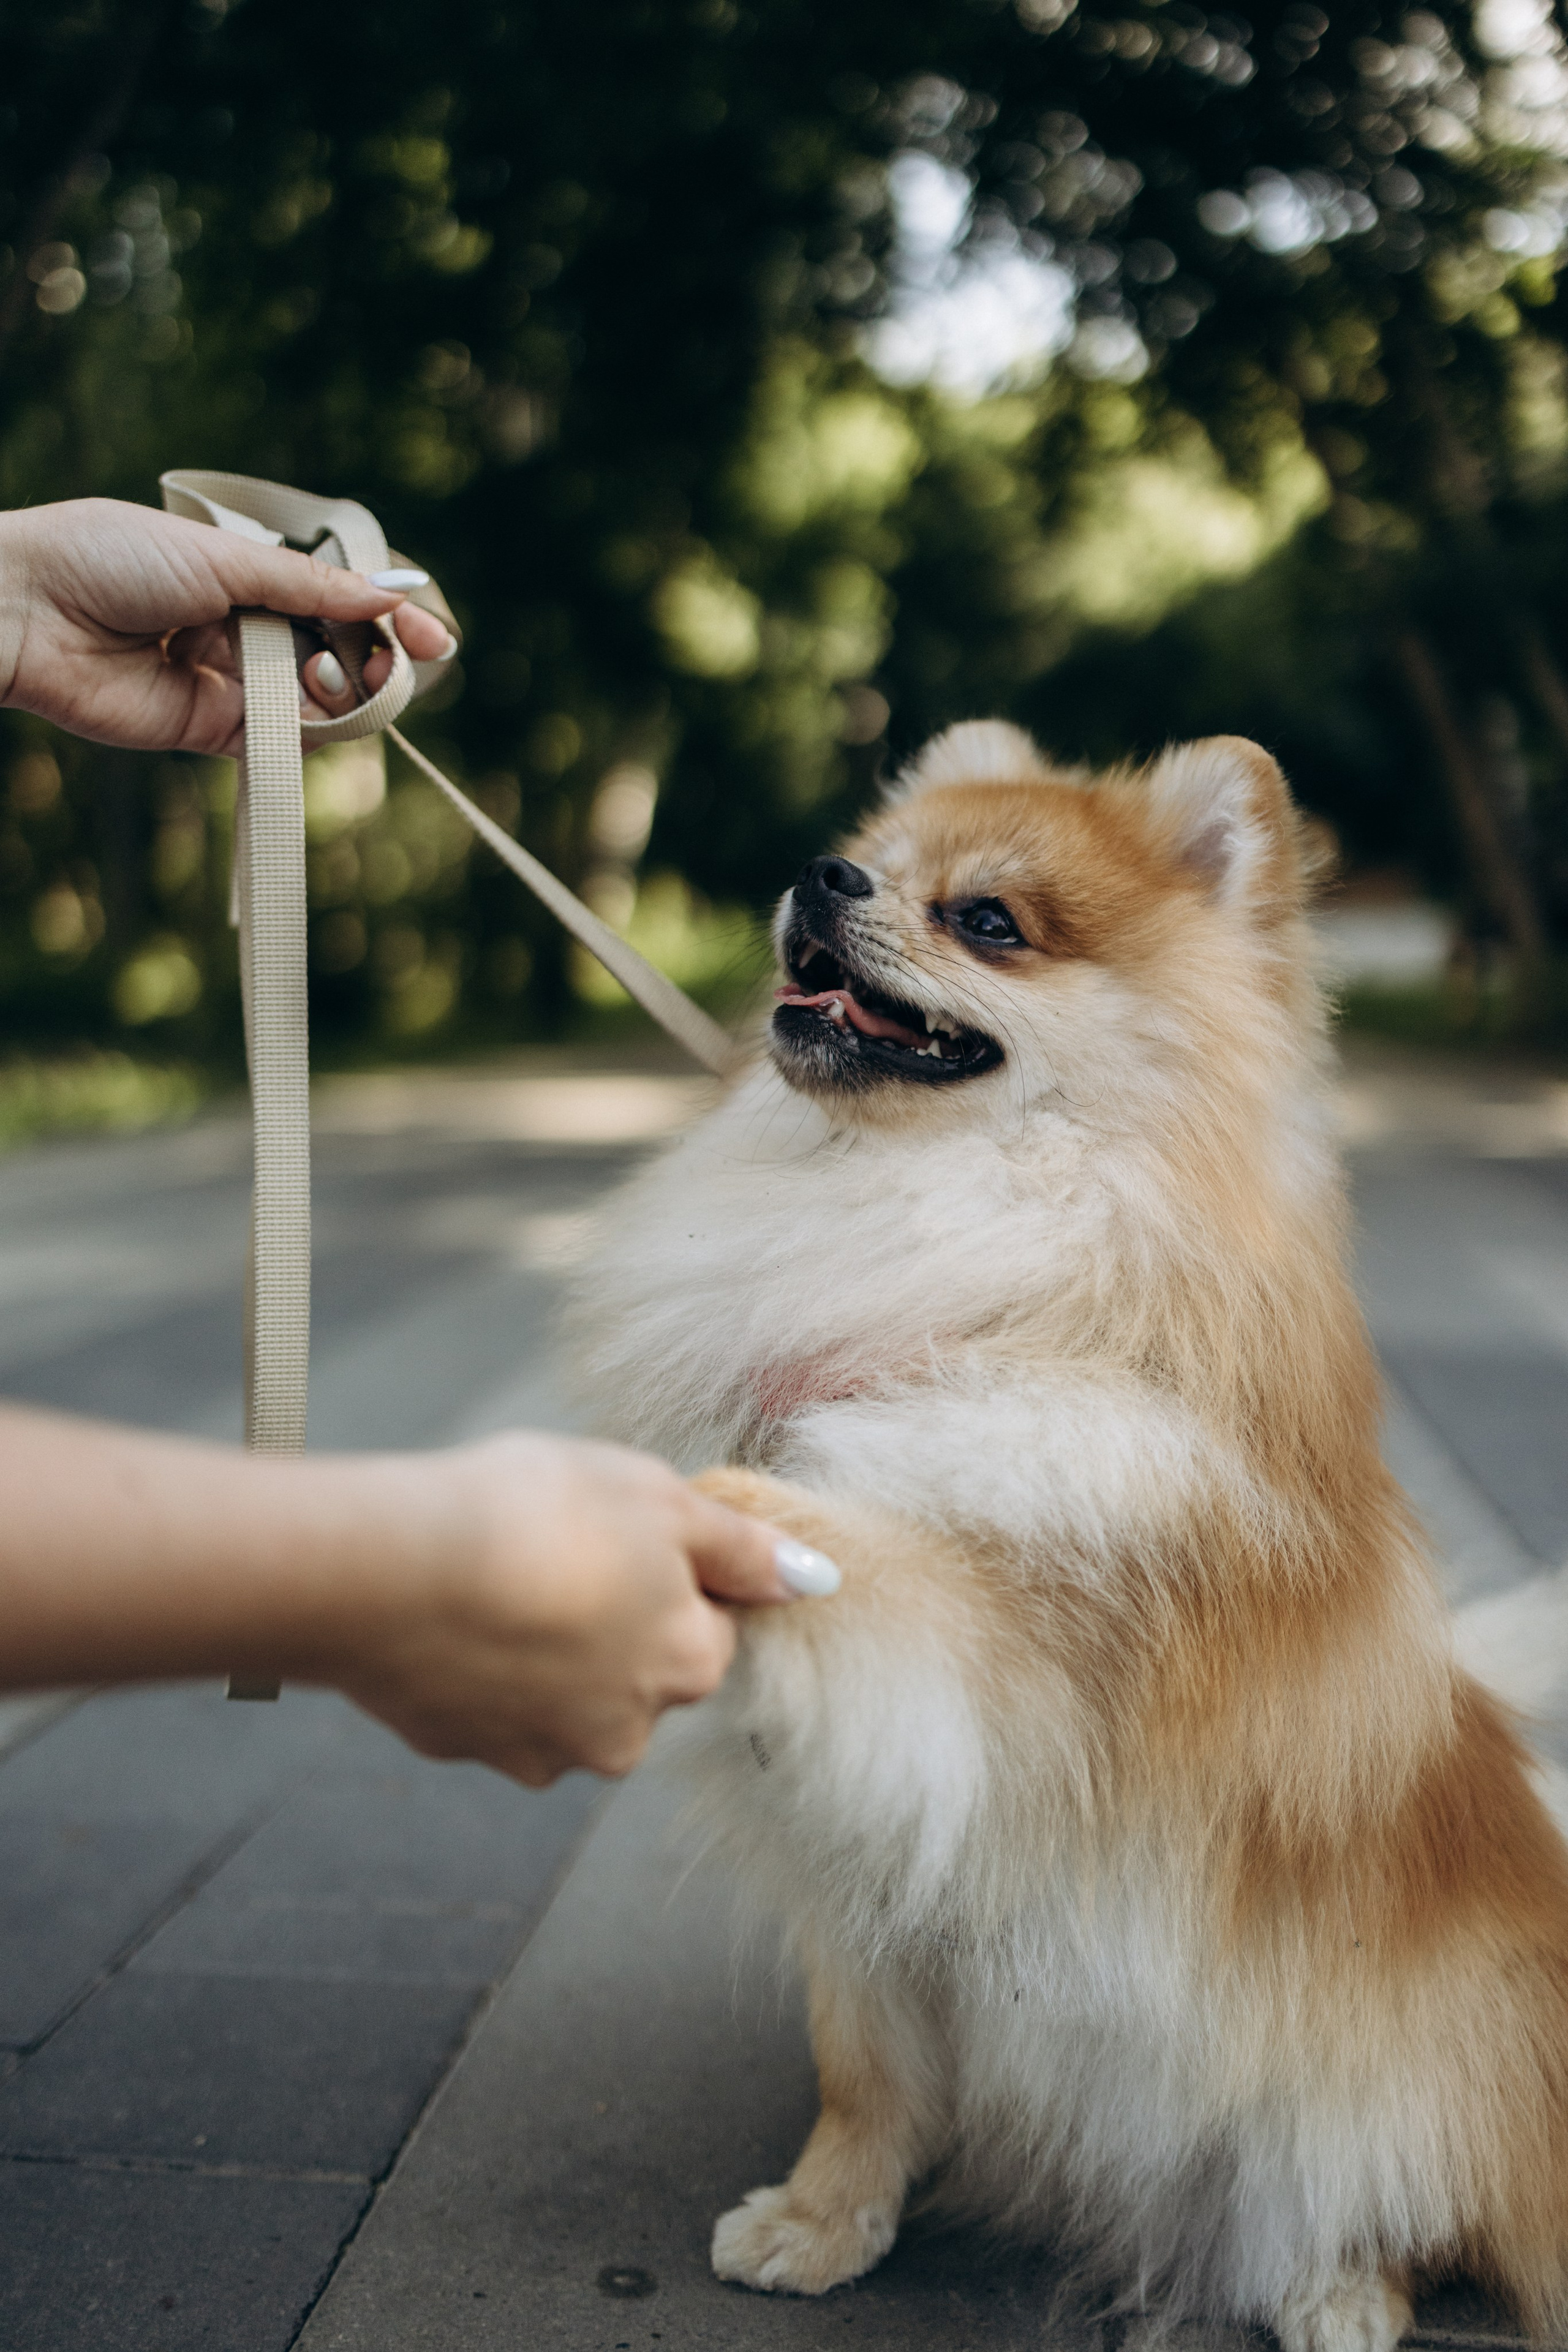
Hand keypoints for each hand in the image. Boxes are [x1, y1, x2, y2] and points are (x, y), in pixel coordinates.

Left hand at [0, 496, 451, 755]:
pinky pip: (275, 741)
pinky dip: (305, 734)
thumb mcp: (221, 559)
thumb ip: (308, 588)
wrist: (28, 610)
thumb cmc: (109, 558)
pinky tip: (315, 715)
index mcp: (243, 574)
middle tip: (387, 665)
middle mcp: (240, 629)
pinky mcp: (207, 731)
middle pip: (334, 655)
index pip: (336, 601)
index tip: (437, 638)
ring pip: (313, 702)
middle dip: (371, 661)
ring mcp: (227, 682)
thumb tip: (388, 594)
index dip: (388, 620)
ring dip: (338, 695)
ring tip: (330, 681)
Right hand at [322, 1434, 824, 1785]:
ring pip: (560, 1695)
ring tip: (492, 1578)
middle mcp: (625, 1732)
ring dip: (538, 1648)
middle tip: (552, 1549)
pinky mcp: (461, 1750)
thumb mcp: (661, 1499)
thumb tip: (814, 1580)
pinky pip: (485, 1705)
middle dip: (605, 1619)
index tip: (616, 1532)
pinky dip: (475, 1664)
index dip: (665, 1571)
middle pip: (635, 1671)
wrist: (392, 1566)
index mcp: (687, 1666)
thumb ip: (742, 1547)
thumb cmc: (536, 1515)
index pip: (706, 1625)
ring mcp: (538, 1751)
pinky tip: (448, 1611)